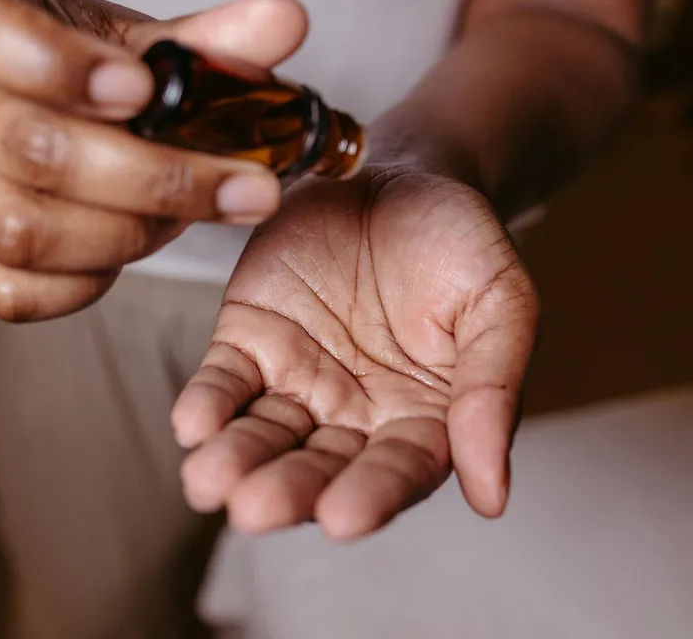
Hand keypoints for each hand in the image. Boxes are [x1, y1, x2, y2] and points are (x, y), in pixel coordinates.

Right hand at [0, 0, 308, 320]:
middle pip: (28, 149)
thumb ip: (207, 39)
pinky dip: (88, 281)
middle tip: (245, 186)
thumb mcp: (135, 39)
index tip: (142, 89)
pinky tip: (137, 247)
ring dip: (129, 232)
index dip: (56, 65)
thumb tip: (285, 23)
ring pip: (22, 231)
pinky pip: (15, 293)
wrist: (8, 102)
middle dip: (150, 176)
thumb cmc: (78, 65)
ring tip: (193, 215)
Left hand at [172, 165, 538, 539]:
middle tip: (255, 510)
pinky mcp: (249, 341)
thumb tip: (492, 499)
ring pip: (263, 433)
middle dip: (287, 490)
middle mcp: (354, 414)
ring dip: (235, 460)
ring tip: (209, 482)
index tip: (342, 519)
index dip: (372, 495)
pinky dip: (207, 403)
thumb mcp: (500, 301)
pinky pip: (224, 380)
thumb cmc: (459, 242)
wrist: (401, 173)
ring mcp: (297, 380)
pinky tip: (192, 424)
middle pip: (320, 465)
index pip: (398, 469)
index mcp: (423, 417)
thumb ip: (492, 389)